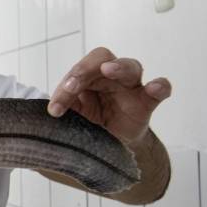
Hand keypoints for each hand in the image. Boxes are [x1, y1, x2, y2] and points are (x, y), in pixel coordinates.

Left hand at [47, 47, 171, 144]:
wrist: (112, 147)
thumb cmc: (91, 124)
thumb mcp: (73, 117)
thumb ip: (62, 109)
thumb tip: (46, 112)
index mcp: (89, 78)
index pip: (77, 70)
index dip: (65, 85)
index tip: (54, 109)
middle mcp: (110, 77)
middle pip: (101, 58)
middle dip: (83, 70)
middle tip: (71, 87)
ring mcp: (131, 89)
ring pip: (130, 67)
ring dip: (118, 67)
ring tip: (108, 70)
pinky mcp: (146, 103)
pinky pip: (159, 90)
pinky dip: (160, 86)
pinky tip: (156, 88)